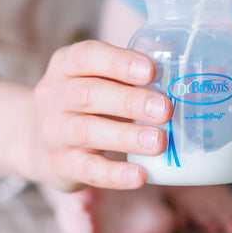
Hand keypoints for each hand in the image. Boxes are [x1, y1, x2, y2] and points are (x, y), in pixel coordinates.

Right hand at [28, 40, 172, 191]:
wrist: (43, 143)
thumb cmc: (90, 102)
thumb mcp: (102, 78)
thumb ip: (135, 73)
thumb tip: (188, 69)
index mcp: (65, 65)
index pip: (86, 56)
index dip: (119, 62)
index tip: (152, 70)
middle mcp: (54, 96)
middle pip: (89, 94)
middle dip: (130, 101)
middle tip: (165, 110)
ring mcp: (54, 132)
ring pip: (88, 132)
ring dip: (126, 137)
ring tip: (159, 142)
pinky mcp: (62, 165)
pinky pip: (88, 170)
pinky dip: (115, 175)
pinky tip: (140, 176)